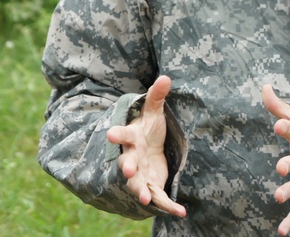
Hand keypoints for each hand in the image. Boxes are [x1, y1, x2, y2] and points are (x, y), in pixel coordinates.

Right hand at [106, 75, 186, 216]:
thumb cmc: (149, 128)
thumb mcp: (154, 112)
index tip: (110, 134)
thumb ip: (156, 96)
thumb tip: (166, 77)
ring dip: (140, 191)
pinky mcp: (150, 185)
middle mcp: (131, 157)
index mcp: (131, 136)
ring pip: (137, 184)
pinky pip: (158, 197)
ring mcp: (139, 173)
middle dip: (126, 167)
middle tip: (127, 170)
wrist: (149, 149)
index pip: (122, 134)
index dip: (116, 134)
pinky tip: (179, 212)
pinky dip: (168, 206)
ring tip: (146, 200)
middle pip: (126, 162)